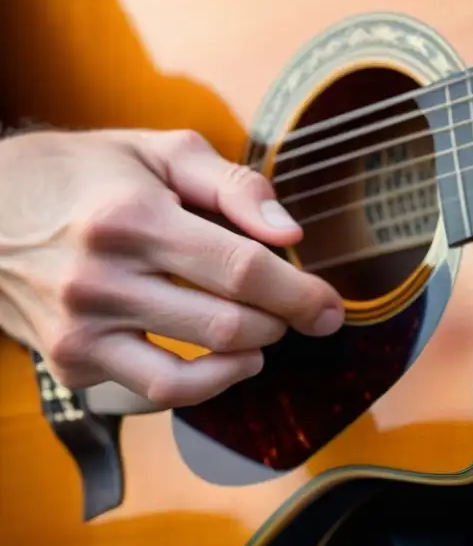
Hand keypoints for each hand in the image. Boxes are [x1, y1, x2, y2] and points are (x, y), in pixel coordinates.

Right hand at [0, 129, 343, 407]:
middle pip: (227, 325)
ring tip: (263, 338)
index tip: (331, 307)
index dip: (300, 294)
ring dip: (247, 360)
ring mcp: (79, 328)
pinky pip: (151, 392)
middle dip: (282, 324)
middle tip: (299, 313)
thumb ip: (236, 187)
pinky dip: (201, 384)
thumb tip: (291, 234)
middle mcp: (101, 278)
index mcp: (133, 217)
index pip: (242, 270)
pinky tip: (220, 359)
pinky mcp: (69, 361)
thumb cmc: (87, 174)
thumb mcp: (162, 153)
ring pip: (190, 375)